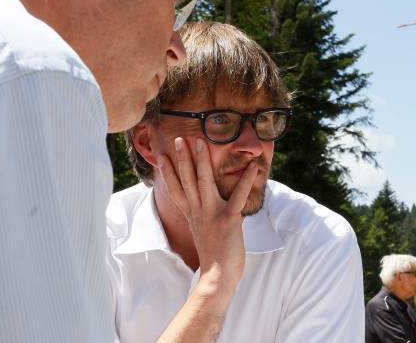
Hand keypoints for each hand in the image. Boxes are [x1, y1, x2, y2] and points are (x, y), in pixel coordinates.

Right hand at [157, 137, 257, 289]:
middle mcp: (198, 212)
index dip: (168, 172)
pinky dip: (246, 180)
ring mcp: (212, 214)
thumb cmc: (214, 255)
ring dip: (201, 161)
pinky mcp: (228, 219)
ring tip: (200, 142)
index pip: (176, 189)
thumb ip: (203, 216)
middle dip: (182, 158)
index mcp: (192, 214)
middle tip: (178, 138)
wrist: (218, 277)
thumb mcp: (204, 231)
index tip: (162, 155)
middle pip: (187, 180)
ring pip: (204, 182)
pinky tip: (253, 167)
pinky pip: (238, 196)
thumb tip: (204, 206)